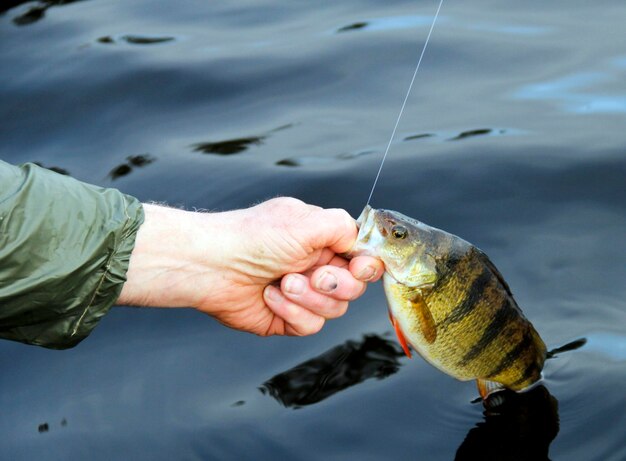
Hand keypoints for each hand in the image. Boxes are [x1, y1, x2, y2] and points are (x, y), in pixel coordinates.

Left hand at [118, 198, 383, 335]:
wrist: (212, 264)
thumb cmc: (253, 237)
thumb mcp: (306, 220)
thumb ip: (344, 226)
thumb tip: (363, 240)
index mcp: (322, 241)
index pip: (363, 259)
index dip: (366, 266)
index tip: (357, 267)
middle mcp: (315, 267)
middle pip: (354, 288)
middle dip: (334, 283)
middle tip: (310, 274)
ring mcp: (302, 295)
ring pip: (335, 310)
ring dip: (309, 297)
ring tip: (283, 282)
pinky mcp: (287, 319)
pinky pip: (311, 326)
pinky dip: (292, 312)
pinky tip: (270, 296)